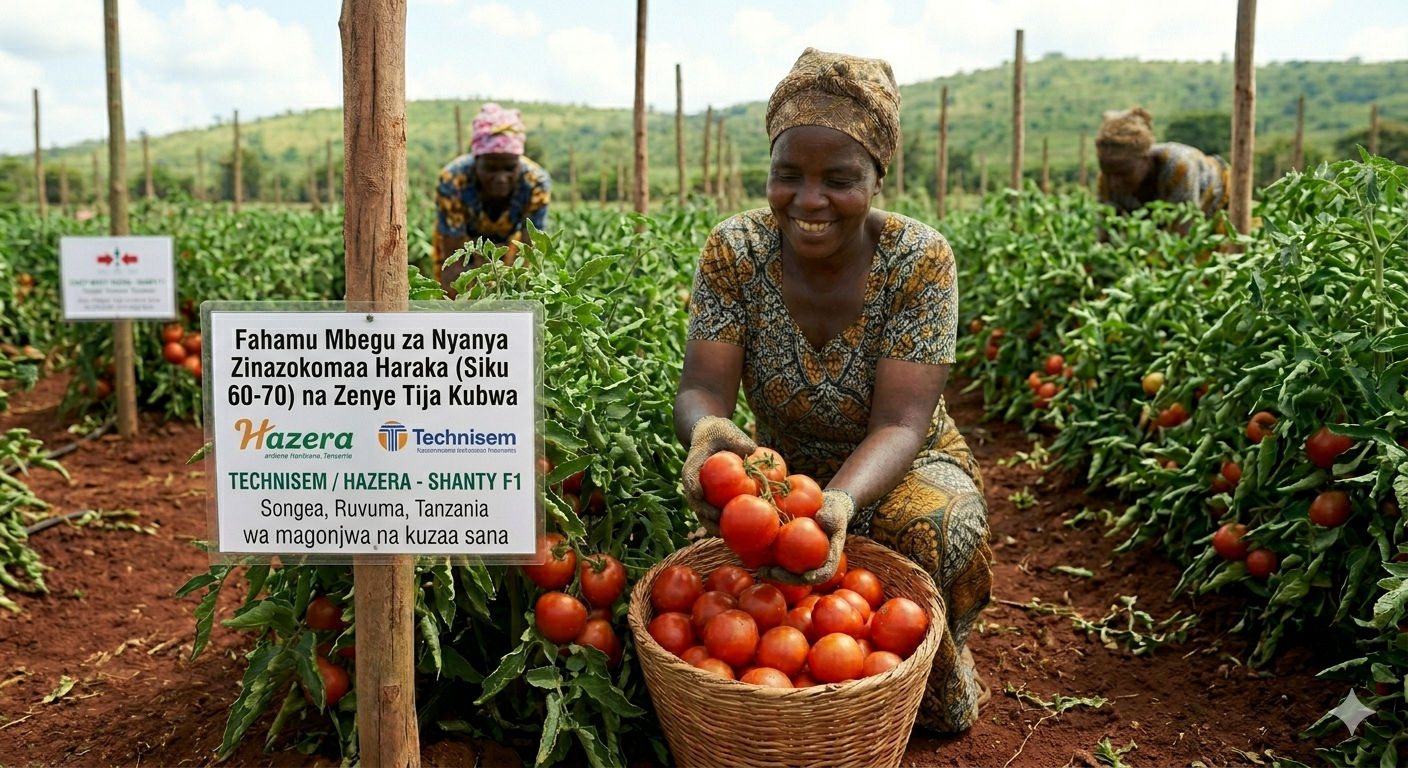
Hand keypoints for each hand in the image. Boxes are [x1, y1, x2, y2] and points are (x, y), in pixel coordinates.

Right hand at [679, 416, 755, 532]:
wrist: (710, 437)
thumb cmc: (719, 433)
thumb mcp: (727, 430)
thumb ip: (737, 440)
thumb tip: (753, 451)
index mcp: (693, 464)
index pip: (689, 476)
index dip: (692, 485)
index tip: (698, 494)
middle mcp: (694, 483)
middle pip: (695, 501)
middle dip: (705, 514)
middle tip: (718, 522)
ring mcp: (700, 493)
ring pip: (702, 513)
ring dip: (712, 526)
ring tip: (726, 538)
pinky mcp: (709, 500)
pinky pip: (713, 514)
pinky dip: (722, 524)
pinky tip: (735, 536)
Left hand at [758, 489, 854, 585]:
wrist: (825, 508)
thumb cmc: (834, 510)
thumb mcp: (836, 512)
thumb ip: (831, 517)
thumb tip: (821, 517)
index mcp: (829, 559)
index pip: (822, 573)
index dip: (814, 577)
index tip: (806, 577)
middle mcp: (814, 564)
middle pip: (800, 577)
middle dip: (785, 578)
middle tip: (771, 574)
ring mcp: (803, 560)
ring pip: (788, 571)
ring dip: (774, 573)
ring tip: (760, 570)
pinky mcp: (792, 552)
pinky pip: (781, 557)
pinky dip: (771, 558)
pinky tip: (756, 555)